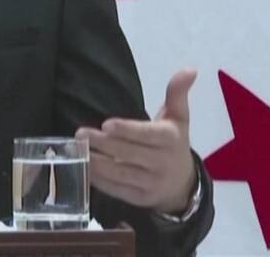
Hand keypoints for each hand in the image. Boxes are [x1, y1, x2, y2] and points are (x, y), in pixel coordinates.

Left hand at [75, 69, 198, 213]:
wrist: (183, 185)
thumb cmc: (174, 144)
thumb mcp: (179, 118)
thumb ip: (177, 93)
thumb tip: (190, 69)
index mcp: (171, 140)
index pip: (148, 135)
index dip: (127, 130)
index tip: (106, 124)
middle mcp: (163, 163)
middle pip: (129, 153)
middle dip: (103, 143)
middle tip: (81, 133)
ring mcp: (151, 184)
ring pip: (121, 173)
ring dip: (98, 162)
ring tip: (79, 150)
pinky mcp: (140, 199)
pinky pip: (118, 190)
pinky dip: (100, 181)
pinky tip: (86, 169)